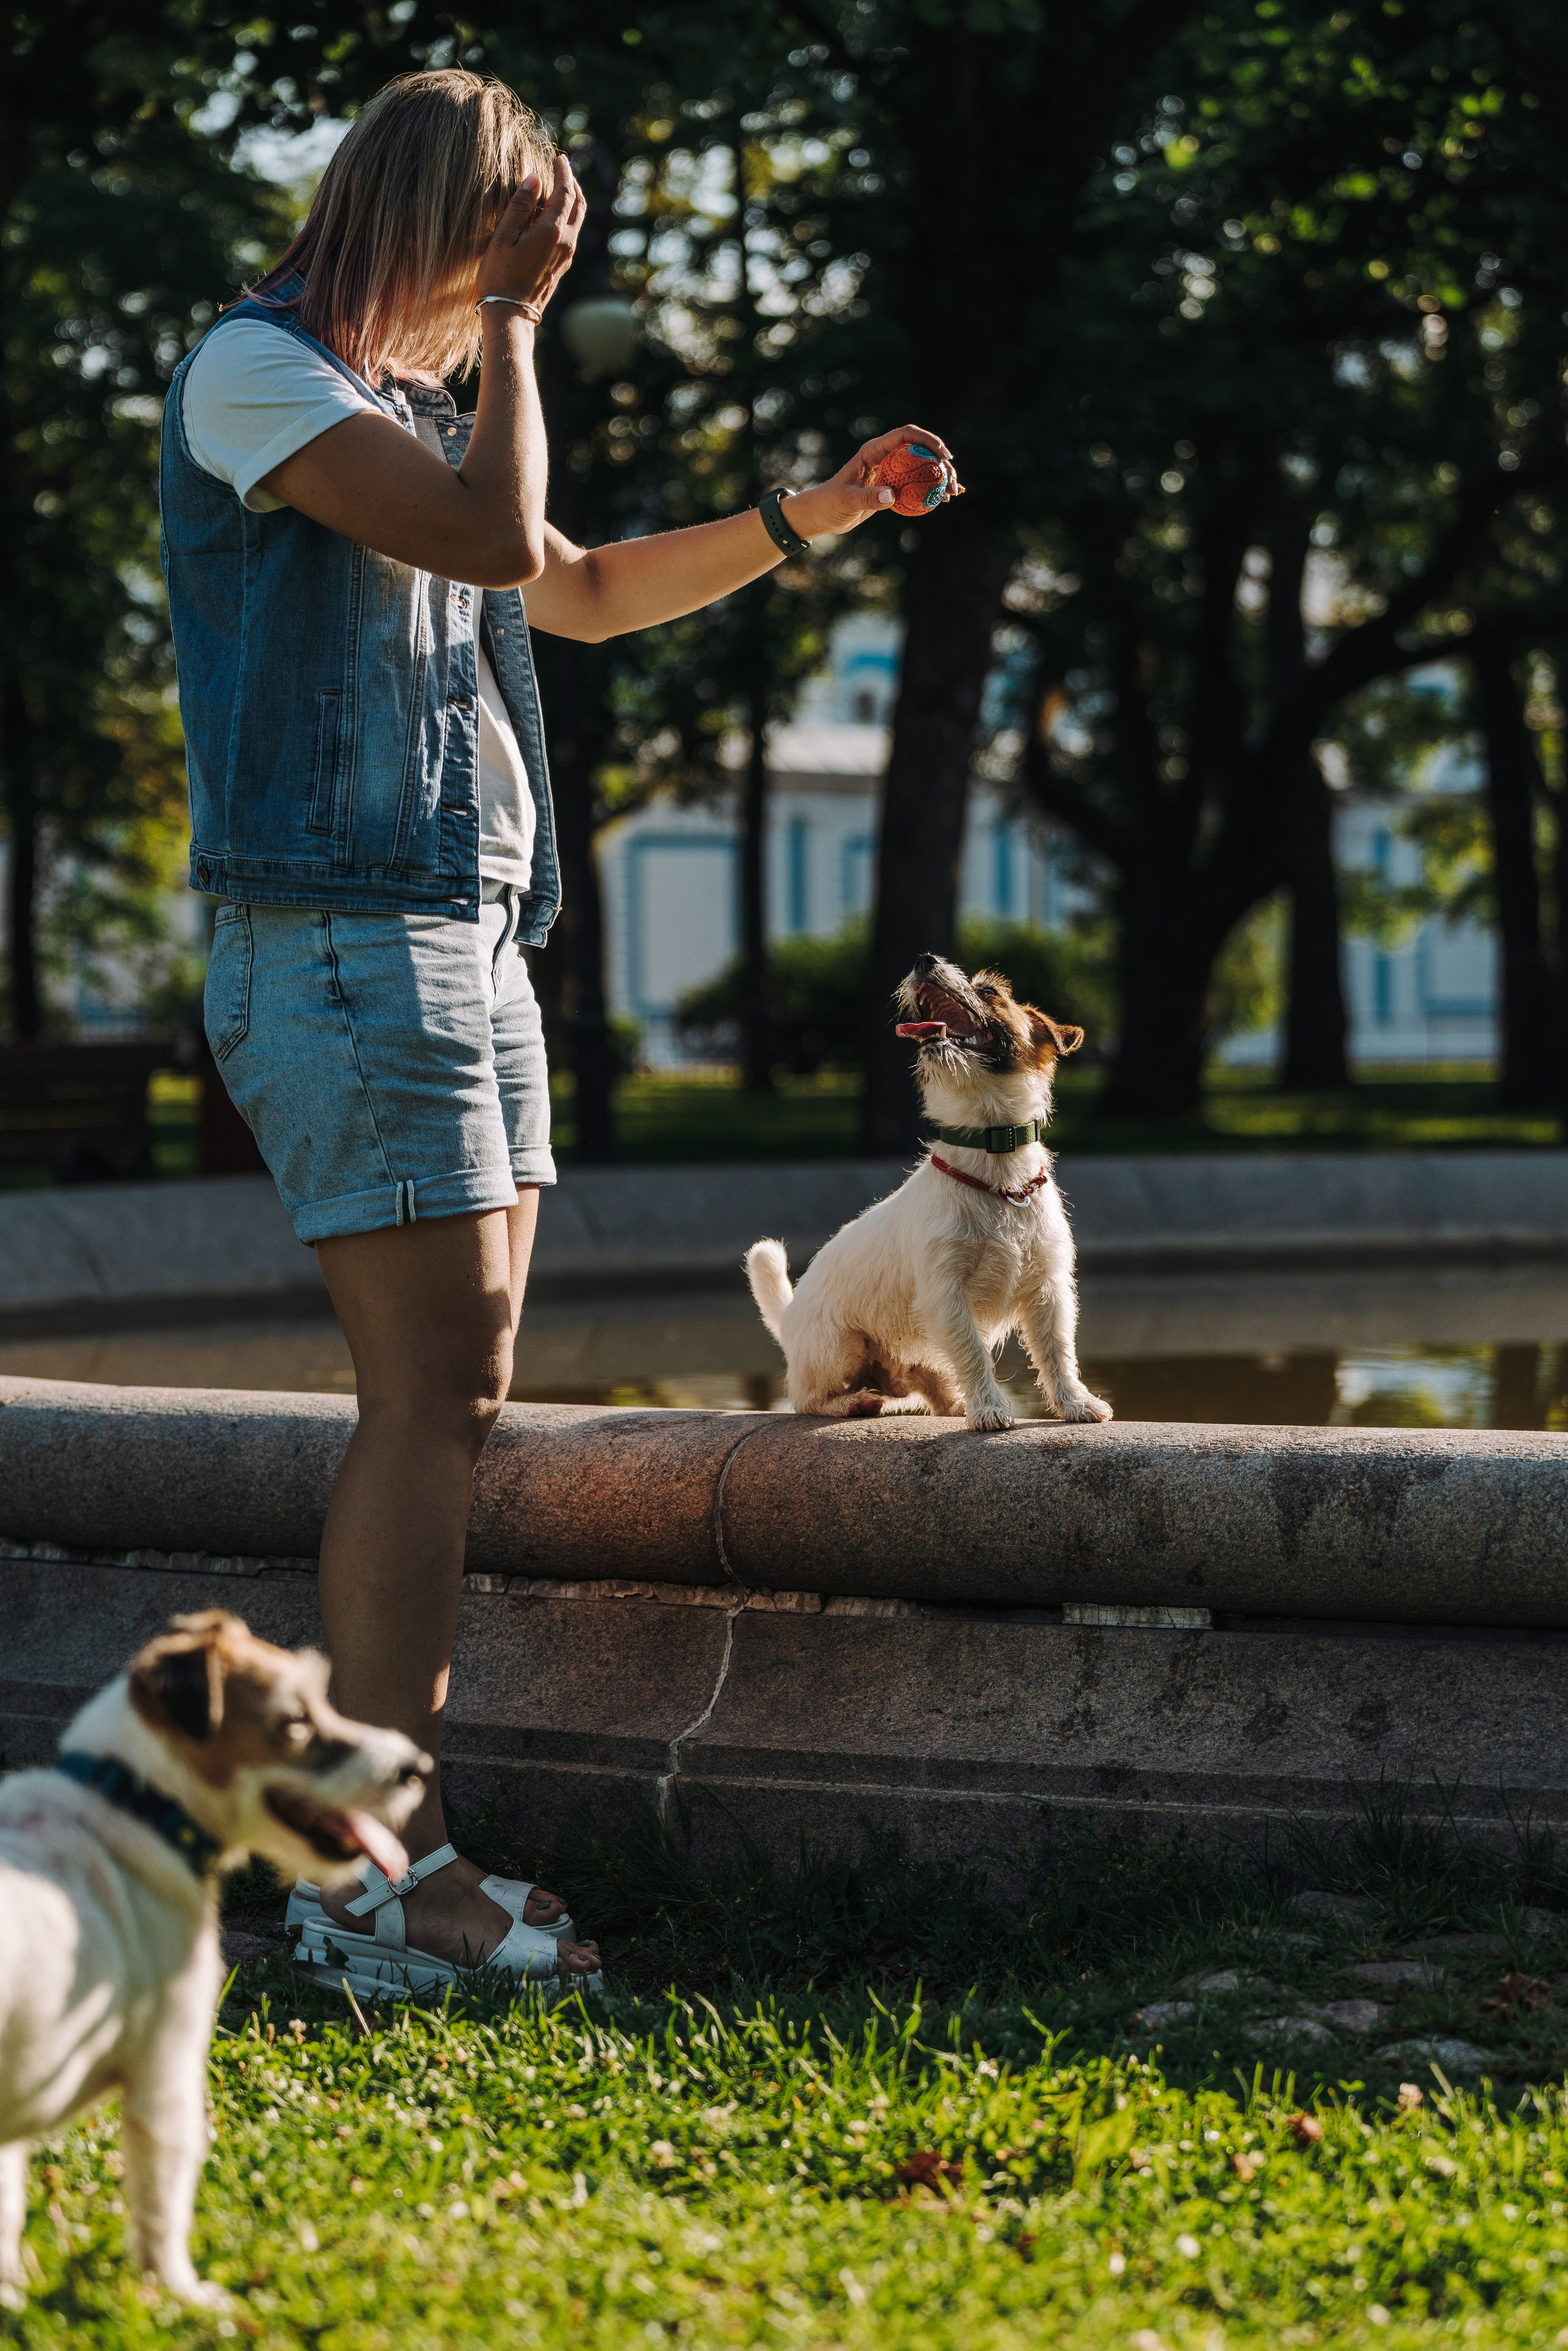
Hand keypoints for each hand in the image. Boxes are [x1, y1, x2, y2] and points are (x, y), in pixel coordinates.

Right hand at [476, 155, 585, 317]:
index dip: (563, 172)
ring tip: (560, 187)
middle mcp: (566, 242)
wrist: (510, 314)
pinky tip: (554, 214)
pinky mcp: (562, 266)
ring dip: (572, 200)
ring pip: (578, 220)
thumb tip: (535, 178)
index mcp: (552, 231)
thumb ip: (520, 205)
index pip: (565, 192)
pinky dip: (568, 216)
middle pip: (579, 204)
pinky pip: (572, 233)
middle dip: (572, 184)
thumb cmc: (500, 275)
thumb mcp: (504, 236)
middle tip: (563, 169)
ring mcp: (566, 255)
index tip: (560, 158)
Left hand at [781, 423, 961, 539]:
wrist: (821, 515)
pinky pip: (916, 484)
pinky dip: (932, 490)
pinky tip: (948, 498)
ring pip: (922, 466)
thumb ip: (868, 498)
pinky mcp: (892, 486)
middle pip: (920, 450)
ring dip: (940, 477)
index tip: (944, 456)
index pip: (906, 435)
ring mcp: (890, 471)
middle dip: (940, 462)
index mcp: (874, 450)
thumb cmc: (829, 504)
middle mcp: (884, 456)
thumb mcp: (847, 501)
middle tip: (952, 482)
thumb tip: (891, 496)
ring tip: (954, 493)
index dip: (928, 441)